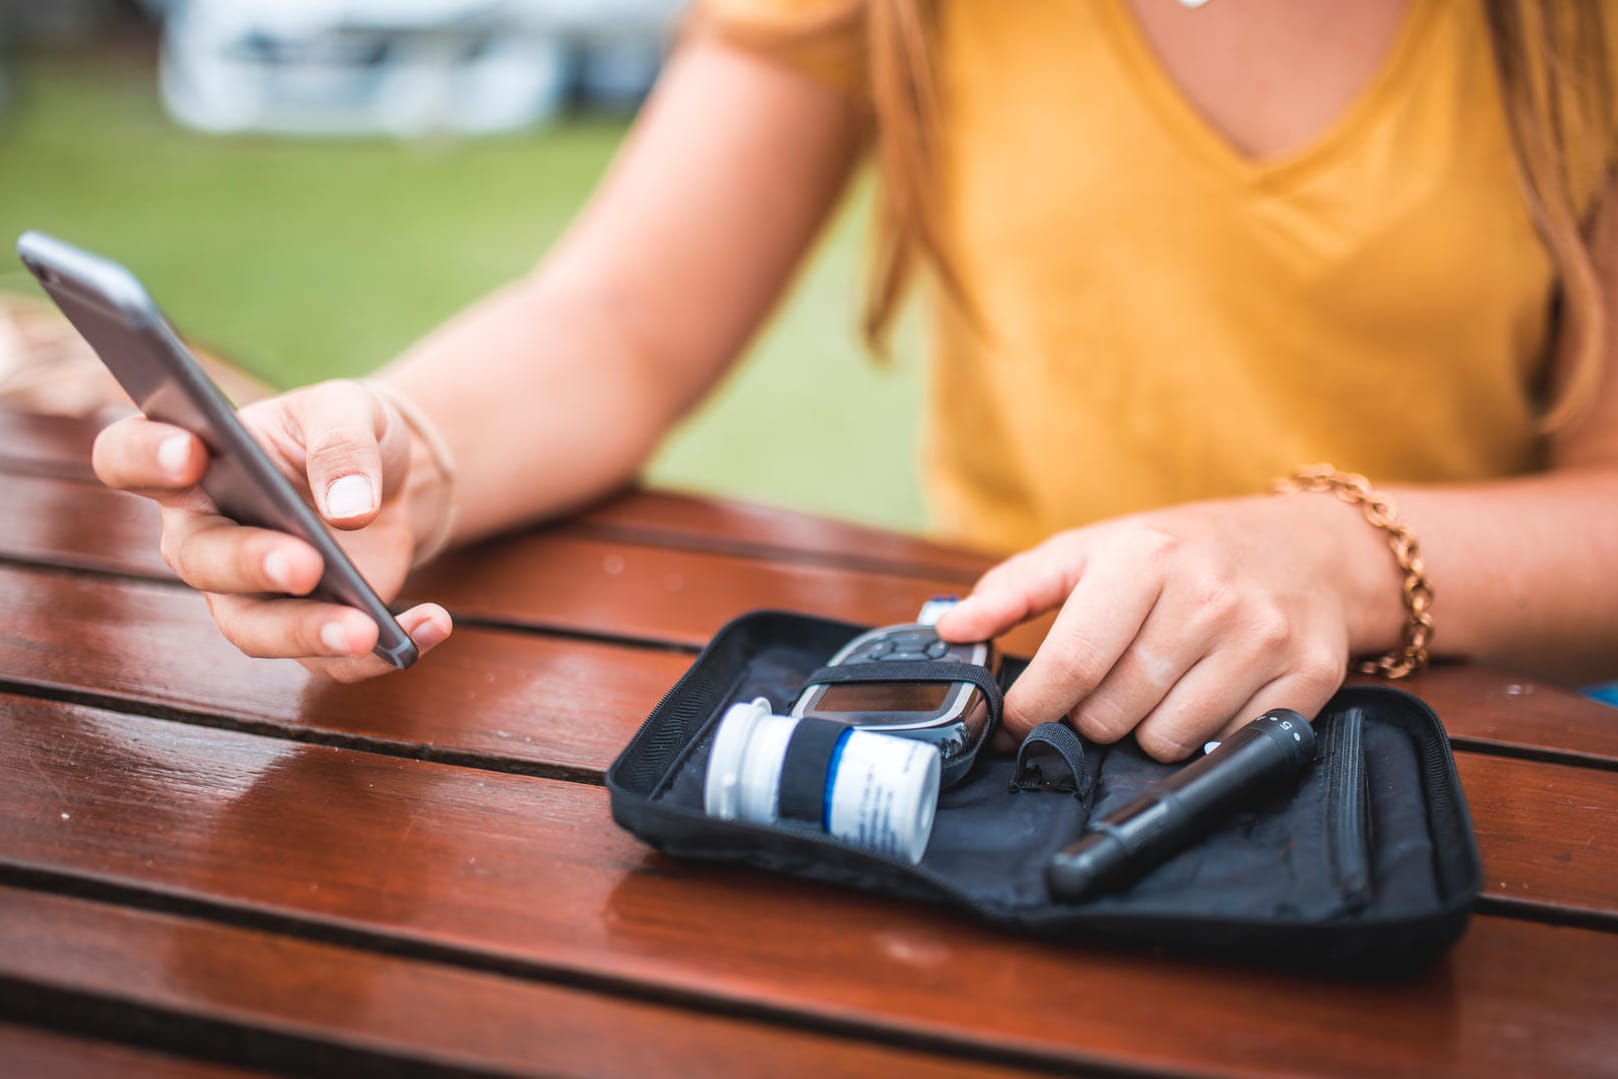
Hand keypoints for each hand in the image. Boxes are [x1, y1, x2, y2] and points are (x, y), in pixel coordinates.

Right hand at [92, 379, 452, 680]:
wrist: (393, 478)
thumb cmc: (345, 433)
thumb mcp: (350, 410)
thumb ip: (342, 444)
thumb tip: (349, 510)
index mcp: (193, 460)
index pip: (129, 456)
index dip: (145, 457)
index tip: (190, 453)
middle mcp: (204, 534)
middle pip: (198, 560)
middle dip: (250, 564)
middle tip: (304, 563)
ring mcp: (247, 593)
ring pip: (253, 629)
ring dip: (308, 633)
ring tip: (366, 631)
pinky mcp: (302, 631)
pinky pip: (328, 661)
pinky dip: (382, 653)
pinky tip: (432, 625)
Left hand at [936, 496, 1398, 759]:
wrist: (1312, 548)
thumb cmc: (1186, 552)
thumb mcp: (1095, 548)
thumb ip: (1015, 588)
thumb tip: (950, 628)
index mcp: (1146, 557)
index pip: (1070, 665)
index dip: (1032, 709)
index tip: (1018, 722)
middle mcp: (1208, 596)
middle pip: (1113, 712)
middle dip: (1091, 718)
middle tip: (1101, 693)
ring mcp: (1262, 638)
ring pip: (1166, 739)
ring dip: (1147, 730)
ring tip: (1159, 687)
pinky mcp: (1308, 677)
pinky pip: (1226, 747)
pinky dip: (1206, 737)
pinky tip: (1209, 696)